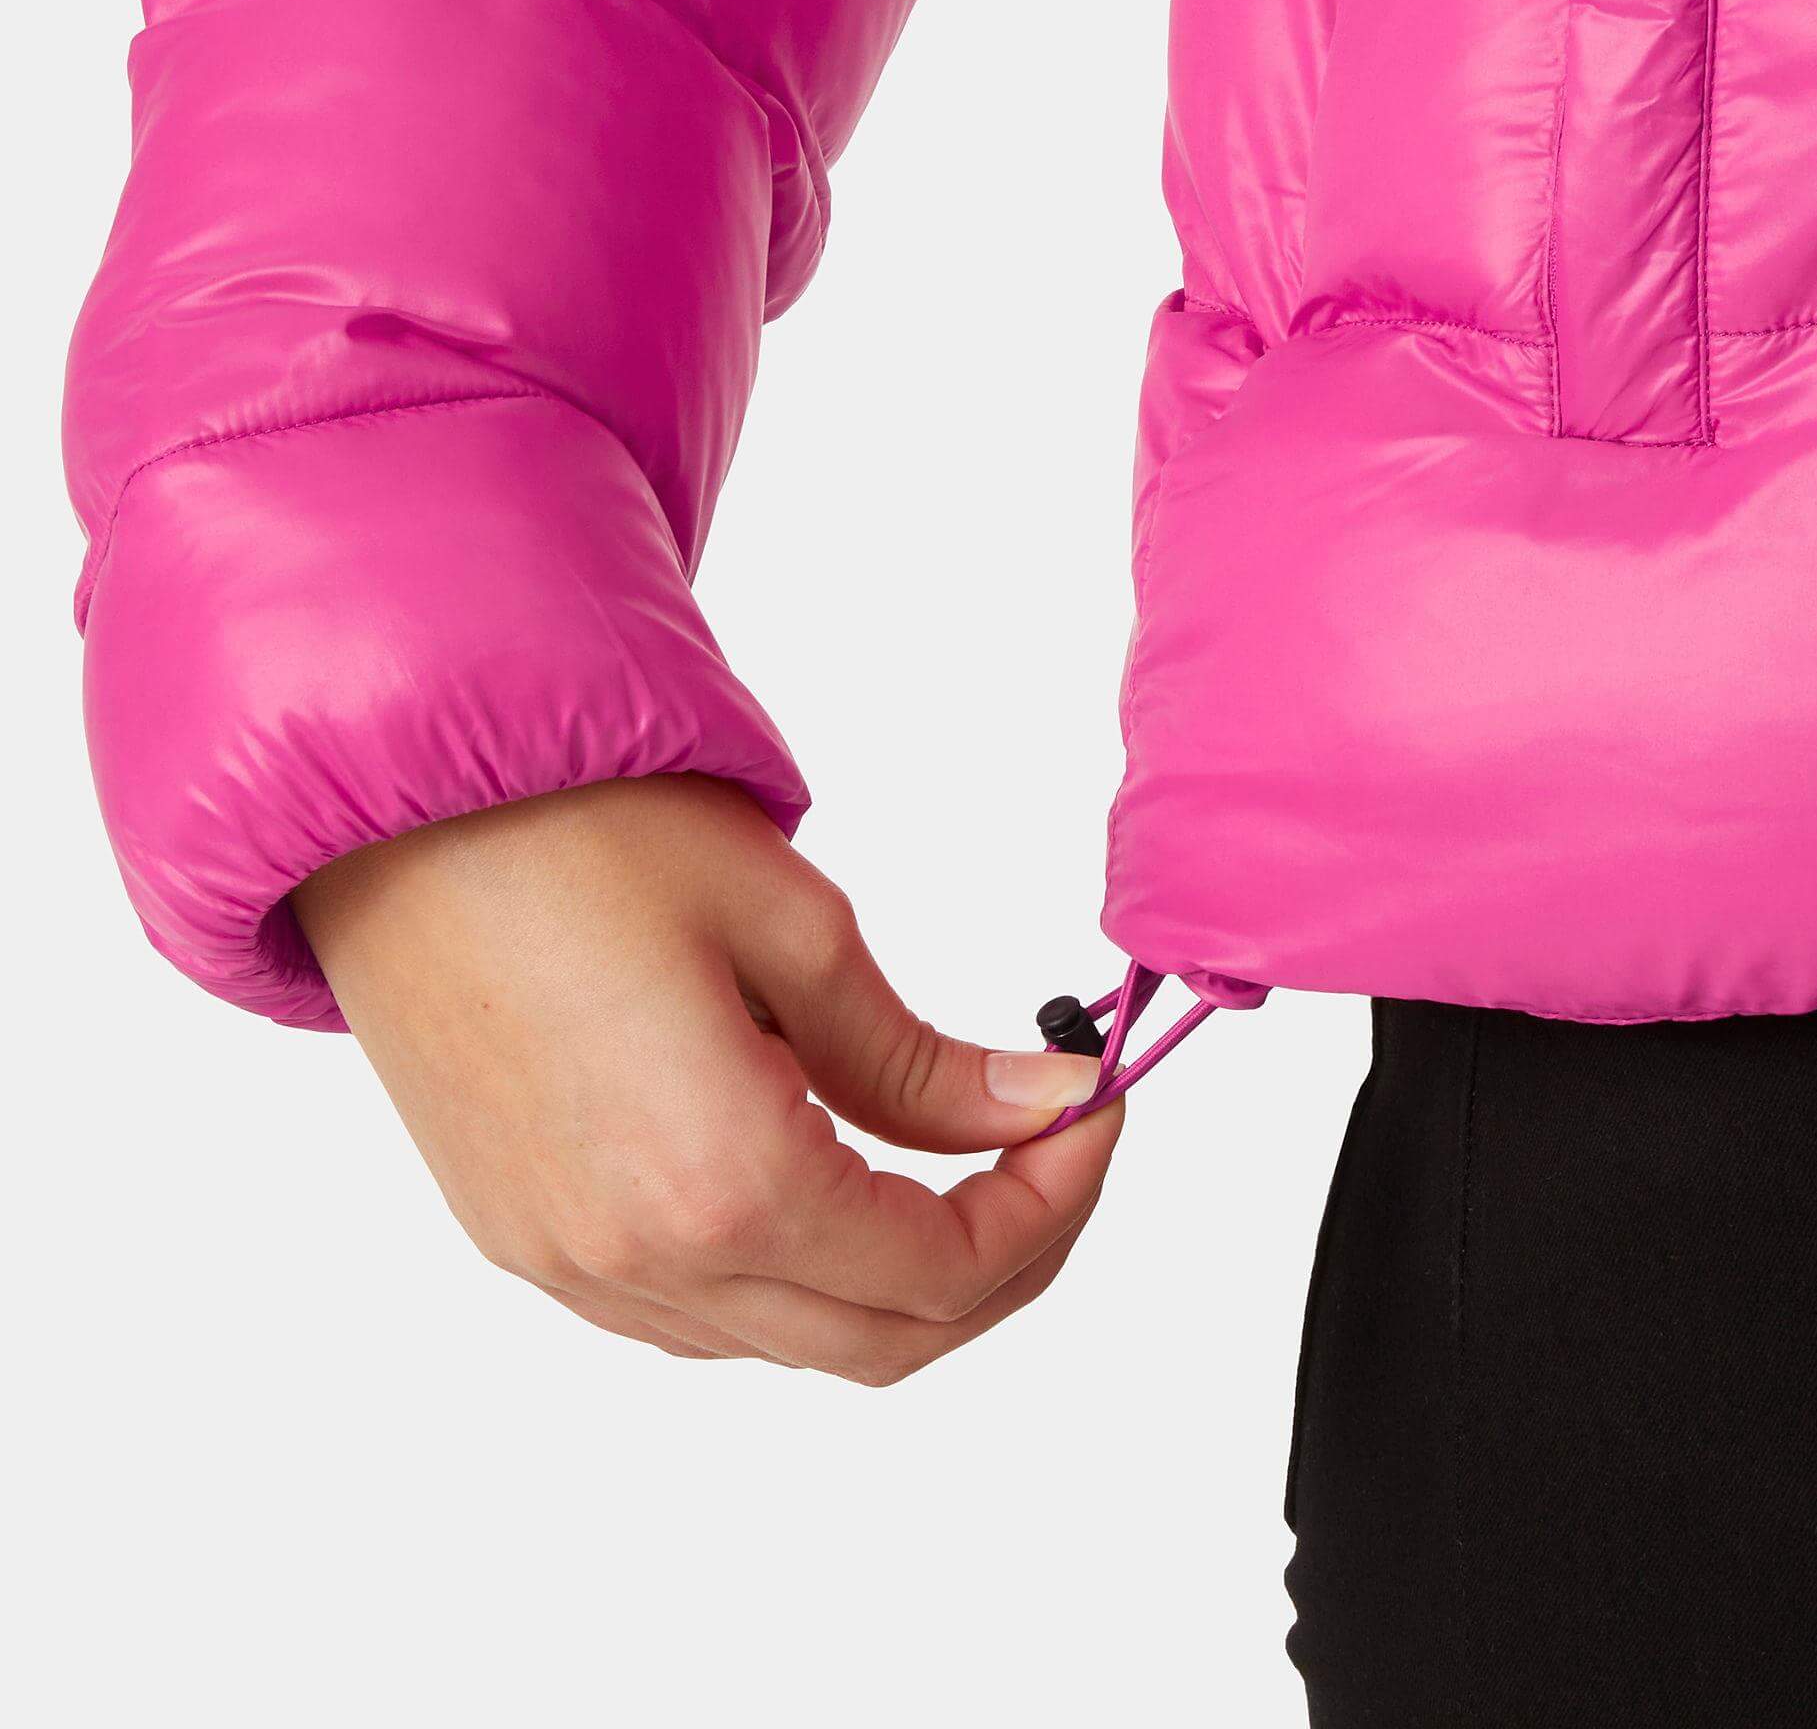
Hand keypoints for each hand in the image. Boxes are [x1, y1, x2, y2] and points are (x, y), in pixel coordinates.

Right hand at [294, 775, 1117, 1381]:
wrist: (398, 801)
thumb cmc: (587, 831)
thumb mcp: (794, 929)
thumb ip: (918, 1058)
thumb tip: (1037, 1107)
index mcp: (721, 1183)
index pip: (943, 1271)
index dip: (1049, 1206)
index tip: (1090, 1115)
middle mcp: (637, 1258)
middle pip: (879, 1342)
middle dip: (999, 1259)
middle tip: (1050, 1155)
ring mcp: (565, 1262)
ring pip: (787, 1341)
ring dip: (894, 1278)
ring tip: (950, 1165)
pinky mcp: (518, 1234)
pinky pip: (691, 1317)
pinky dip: (789, 1277)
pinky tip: (820, 1181)